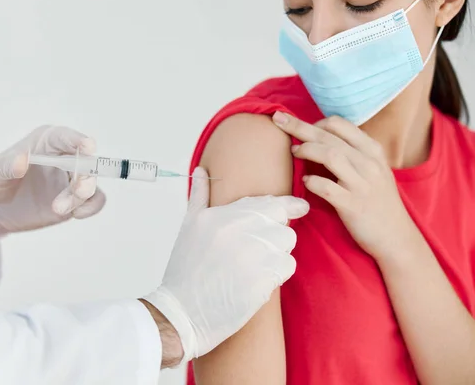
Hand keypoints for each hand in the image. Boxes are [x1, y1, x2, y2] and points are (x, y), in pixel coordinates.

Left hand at [0, 126, 105, 236]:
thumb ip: (7, 165)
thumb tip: (22, 160)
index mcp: (46, 142)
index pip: (65, 137)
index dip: (78, 140)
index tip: (88, 146)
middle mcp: (63, 158)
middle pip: (85, 161)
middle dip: (86, 174)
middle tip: (78, 190)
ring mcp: (69, 180)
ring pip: (90, 183)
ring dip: (82, 195)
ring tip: (58, 209)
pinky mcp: (73, 201)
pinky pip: (93, 201)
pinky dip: (91, 207)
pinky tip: (77, 214)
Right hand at [143, 167, 308, 362]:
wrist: (182, 312)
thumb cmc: (185, 270)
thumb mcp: (188, 227)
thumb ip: (200, 196)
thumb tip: (203, 171)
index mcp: (219, 216)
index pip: (268, 203)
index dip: (290, 204)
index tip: (300, 206)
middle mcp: (236, 231)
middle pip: (282, 224)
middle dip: (276, 235)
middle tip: (258, 250)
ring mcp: (250, 256)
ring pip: (287, 245)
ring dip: (277, 254)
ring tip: (254, 266)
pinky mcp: (261, 280)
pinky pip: (287, 266)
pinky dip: (277, 274)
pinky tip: (257, 280)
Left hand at [273, 112, 419, 261]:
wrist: (396, 236)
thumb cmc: (378, 201)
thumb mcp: (373, 169)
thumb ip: (353, 152)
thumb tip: (320, 137)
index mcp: (372, 150)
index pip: (340, 124)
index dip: (316, 122)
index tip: (302, 129)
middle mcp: (369, 163)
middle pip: (328, 136)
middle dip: (299, 126)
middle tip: (278, 119)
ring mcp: (362, 184)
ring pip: (330, 155)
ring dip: (307, 150)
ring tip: (294, 152)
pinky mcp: (353, 205)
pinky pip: (328, 188)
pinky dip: (313, 182)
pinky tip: (305, 182)